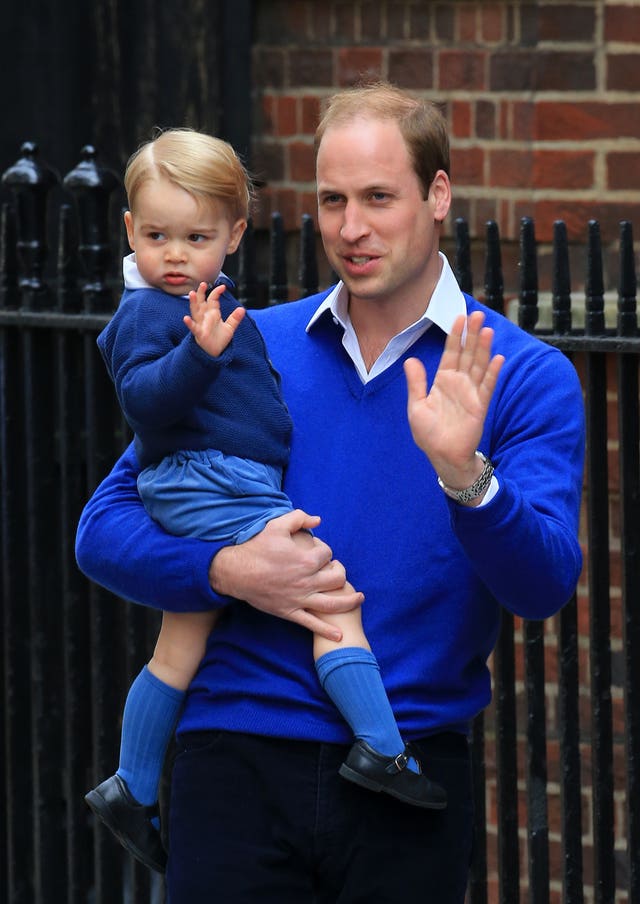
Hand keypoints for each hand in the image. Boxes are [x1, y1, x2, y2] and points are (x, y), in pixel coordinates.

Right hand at [184, 282, 245, 356]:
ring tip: (192, 294)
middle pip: (201, 302)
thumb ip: (235, 318)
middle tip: (203, 284)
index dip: (217, 292)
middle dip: (201, 293)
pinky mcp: (199, 334)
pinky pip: (193, 327)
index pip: (213, 300)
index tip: (223, 287)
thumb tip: (242, 309)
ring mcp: (201, 324)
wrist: (215, 352)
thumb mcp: (230, 328)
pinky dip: (189, 323)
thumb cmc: (220, 339)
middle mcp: (205, 317)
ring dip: (193, 303)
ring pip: (195, 311)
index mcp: (212, 313)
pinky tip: (186, 318)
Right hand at [209, 509, 363, 640]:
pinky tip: (339, 635)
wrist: (235, 572)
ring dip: (349, 601)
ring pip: (333, 603)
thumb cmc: (256, 547)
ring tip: (359, 598)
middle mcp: (306, 581)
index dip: (326, 551)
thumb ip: (299, 518)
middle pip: (337, 578)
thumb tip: (318, 520)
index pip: (328, 555)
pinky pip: (312, 623)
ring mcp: (299, 598)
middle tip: (336, 570)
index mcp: (305, 560)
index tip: (319, 552)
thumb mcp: (276, 525)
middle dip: (340, 572)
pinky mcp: (290, 611)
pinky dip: (327, 630)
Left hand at [404, 311, 503, 488]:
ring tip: (487, 329)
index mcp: (443, 381)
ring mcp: (471, 393)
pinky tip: (498, 358)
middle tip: (477, 314)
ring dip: (483, 348)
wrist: (442, 456)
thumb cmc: (428, 433)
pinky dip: (492, 373)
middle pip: (467, 353)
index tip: (458, 317)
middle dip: (471, 334)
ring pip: (478, 365)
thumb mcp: (416, 406)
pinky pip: (487, 386)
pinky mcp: (480, 405)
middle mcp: (459, 383)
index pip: (450, 353)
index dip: (454, 335)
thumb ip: (416, 383)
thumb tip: (410, 360)